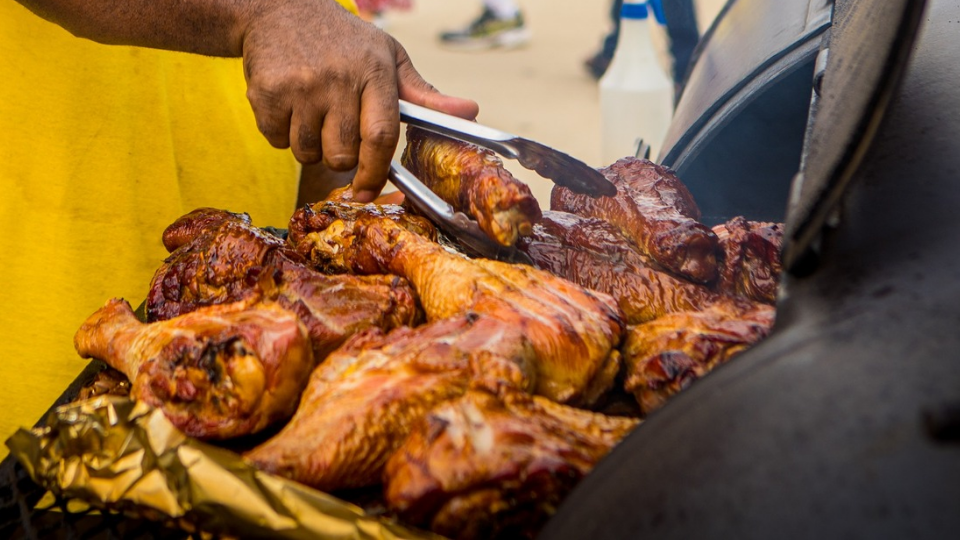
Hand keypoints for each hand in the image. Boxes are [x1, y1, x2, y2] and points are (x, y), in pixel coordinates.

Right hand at [241, 0, 478, 202]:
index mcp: (374, 72)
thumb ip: (424, 94)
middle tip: (336, 129)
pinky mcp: (264, 93)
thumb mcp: (388, 57)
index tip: (369, 190)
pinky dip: (281, 133)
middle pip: (342, 154)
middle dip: (340, 156)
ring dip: (308, 145)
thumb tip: (469, 112)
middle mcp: (337, 79)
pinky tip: (287, 104)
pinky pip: (276, 141)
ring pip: (307, 153)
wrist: (279, 9)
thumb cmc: (343, 40)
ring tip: (311, 110)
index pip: (380, 136)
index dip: (376, 171)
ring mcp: (299, 86)